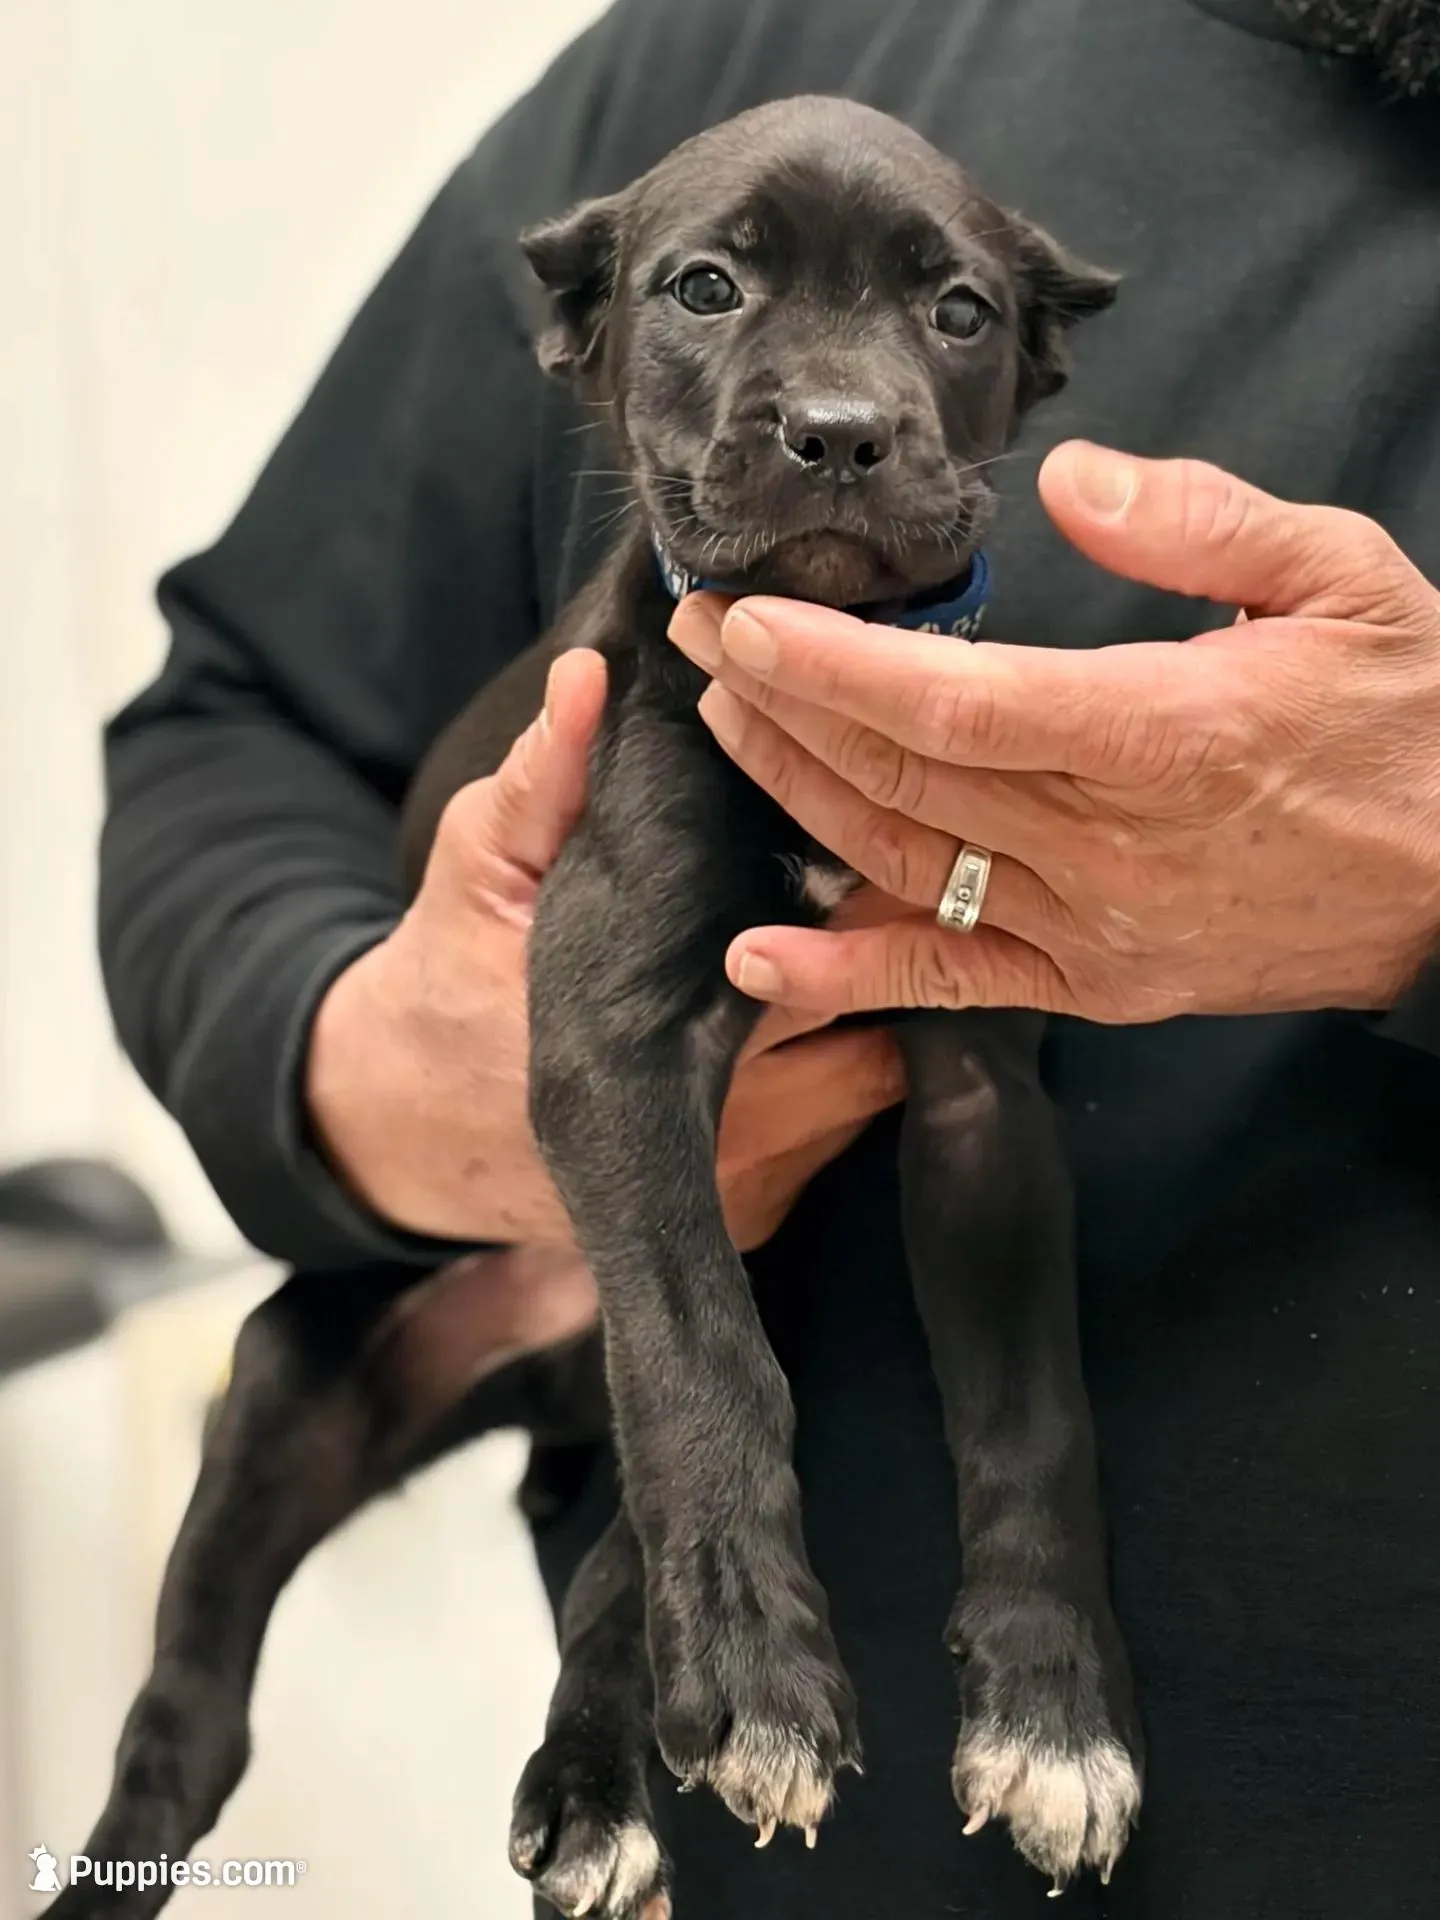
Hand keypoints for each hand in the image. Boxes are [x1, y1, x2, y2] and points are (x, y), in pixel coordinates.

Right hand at [306, 648, 903, 1261]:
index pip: (805, 959)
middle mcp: (705, 1128)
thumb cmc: (448, 974)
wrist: (406, 1124)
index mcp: (642, 1032)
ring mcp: (735, 1183)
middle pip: (861, 1025)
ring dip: (867, 1019)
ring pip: (870, 1087)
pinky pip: (842, 1140)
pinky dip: (838, 1084)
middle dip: (874, 956)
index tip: (869, 840)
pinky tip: (806, 1033)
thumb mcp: (478, 859)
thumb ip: (543, 777)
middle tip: (881, 885)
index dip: (852, 897)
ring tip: (843, 953)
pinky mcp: (746, 1215)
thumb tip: (590, 677)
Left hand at [667, 442, 1439, 1020]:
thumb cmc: (1414, 726)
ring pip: (901, 863)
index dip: (827, 665)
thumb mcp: (1344, 580)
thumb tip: (1070, 483)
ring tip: (723, 727)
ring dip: (794, 795)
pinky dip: (846, 978)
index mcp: (1157, 733)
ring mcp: (1089, 929)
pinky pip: (949, 983)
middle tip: (701, 641)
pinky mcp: (1092, 984)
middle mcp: (1104, 845)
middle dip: (779, 704)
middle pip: (897, 774)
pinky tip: (757, 958)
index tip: (740, 619)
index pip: (950, 700)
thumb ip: (1200, 523)